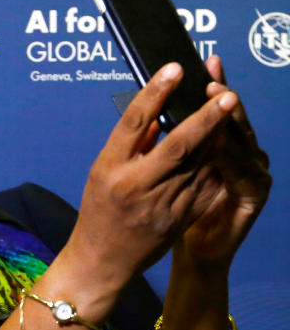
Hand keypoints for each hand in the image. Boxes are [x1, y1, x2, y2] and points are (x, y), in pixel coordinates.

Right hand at [68, 62, 244, 286]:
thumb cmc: (99, 211)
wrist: (102, 261)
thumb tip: (157, 114)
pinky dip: (216, 164)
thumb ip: (130, 146)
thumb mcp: (101, 174)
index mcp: (110, 168)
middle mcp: (135, 184)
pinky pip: (203, 185)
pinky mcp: (178, 218)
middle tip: (227, 92)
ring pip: (198, 164)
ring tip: (231, 109)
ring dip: (219, 136)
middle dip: (206, 117)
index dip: (154, 93)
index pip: (133, 123)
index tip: (174, 68)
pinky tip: (229, 146)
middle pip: (177, 144)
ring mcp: (160, 203)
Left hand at [174, 56, 270, 267]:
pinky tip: (223, 142)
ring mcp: (253, 170)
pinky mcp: (257, 192)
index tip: (201, 61)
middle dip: (221, 97)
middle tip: (210, 78)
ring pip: (243, 139)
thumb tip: (152, 113)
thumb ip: (167, 148)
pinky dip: (234, 156)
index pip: (216, 108)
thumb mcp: (164, 176)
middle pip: (233, 117)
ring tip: (220, 100)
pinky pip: (246, 171)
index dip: (209, 85)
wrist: (189, 252)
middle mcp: (241, 152)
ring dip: (230, 121)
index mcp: (220, 144)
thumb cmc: (169, 215)